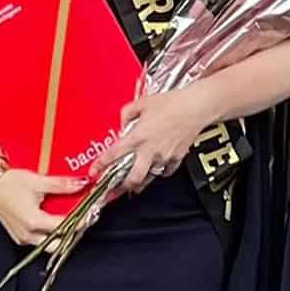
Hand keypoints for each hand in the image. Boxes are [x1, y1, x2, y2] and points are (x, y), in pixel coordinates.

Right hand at [0, 166, 86, 245]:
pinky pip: (40, 241)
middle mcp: (28, 234)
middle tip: (83, 222)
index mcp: (33, 221)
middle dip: (73, 235)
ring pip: (49, 245)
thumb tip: (81, 183)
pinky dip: (50, 234)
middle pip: (59, 244)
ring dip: (62, 236)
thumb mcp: (38, 181)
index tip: (91, 215)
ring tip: (72, 222)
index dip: (80, 221)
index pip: (64, 226)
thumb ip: (62, 184)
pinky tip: (56, 224)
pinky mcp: (20, 237)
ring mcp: (23, 238)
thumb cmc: (8, 183)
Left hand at [93, 86, 210, 193]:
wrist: (195, 107)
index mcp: (138, 136)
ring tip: (135, 184)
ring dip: (141, 182)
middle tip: (117, 188)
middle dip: (123, 186)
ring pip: (149, 178)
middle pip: (133, 178)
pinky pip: (166, 171)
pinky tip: (156, 167)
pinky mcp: (177, 158)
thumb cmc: (171, 103)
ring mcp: (164, 157)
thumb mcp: (141, 103)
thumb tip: (122, 124)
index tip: (94, 171)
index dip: (101, 165)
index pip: (113, 155)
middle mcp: (149, 150)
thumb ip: (126, 114)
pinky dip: (160, 172)